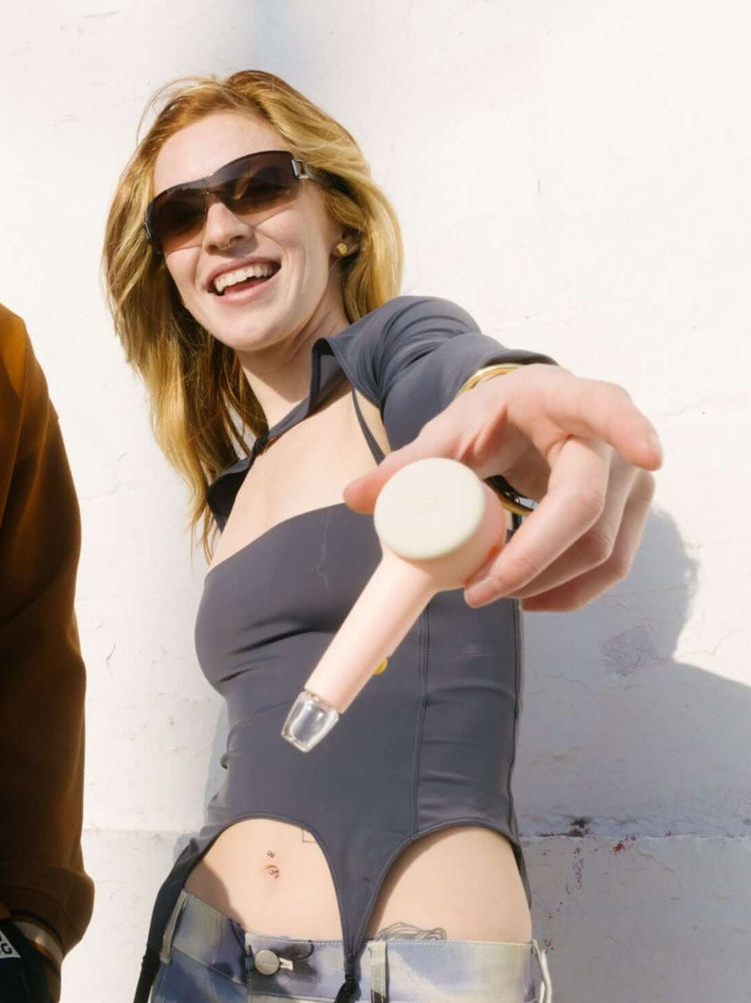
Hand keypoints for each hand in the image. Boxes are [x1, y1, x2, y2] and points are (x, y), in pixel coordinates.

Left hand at [344, 365, 660, 611]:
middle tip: (479, 588)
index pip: (607, 409)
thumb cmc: (492, 418)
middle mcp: (611, 442)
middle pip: (590, 509)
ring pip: (604, 549)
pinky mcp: (628, 516)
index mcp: (566, 401)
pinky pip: (610, 565)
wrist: (525, 419)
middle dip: (533, 558)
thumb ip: (408, 464)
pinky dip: (568, 591)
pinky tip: (528, 601)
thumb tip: (354, 496)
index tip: (649, 455)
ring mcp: (629, 482)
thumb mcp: (451, 431)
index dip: (629, 430)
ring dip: (547, 583)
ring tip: (490, 592)